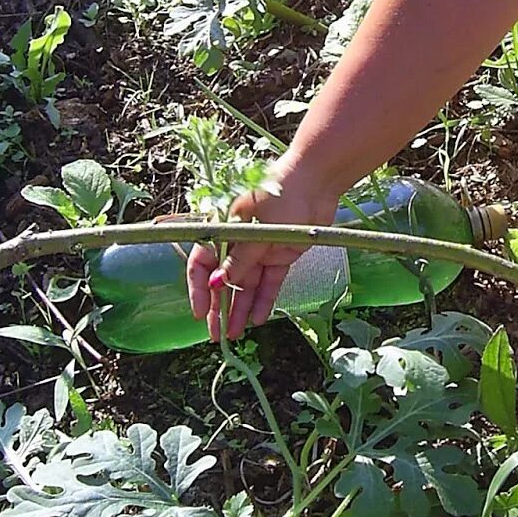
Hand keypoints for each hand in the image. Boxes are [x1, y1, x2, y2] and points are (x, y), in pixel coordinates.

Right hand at [186, 158, 339, 339]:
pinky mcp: (282, 255)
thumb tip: (217, 283)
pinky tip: (259, 319)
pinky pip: (270, 282)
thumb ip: (240, 259)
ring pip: (247, 285)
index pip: (203, 262)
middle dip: (220, 307)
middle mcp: (239, 242)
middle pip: (225, 279)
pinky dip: (264, 299)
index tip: (200, 311)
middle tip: (215, 335)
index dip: (199, 288)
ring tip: (236, 335)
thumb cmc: (282, 194)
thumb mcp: (257, 229)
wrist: (317, 181)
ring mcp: (261, 249)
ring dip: (241, 309)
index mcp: (224, 229)